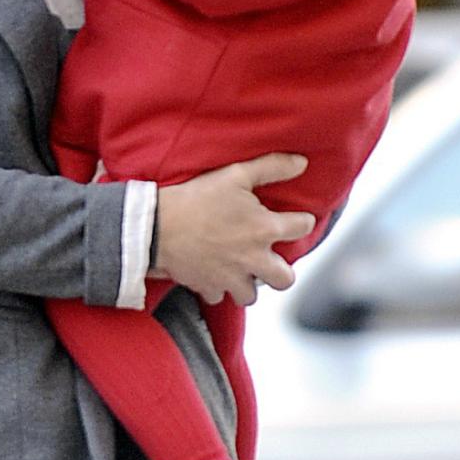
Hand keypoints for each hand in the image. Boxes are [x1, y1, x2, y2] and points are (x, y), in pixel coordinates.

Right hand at [152, 153, 314, 305]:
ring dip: (248, 284)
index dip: (301, 221)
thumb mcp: (236, 174)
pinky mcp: (208, 287)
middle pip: (285, 279)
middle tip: (269, 260)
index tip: (295, 220)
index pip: (302, 228)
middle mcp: (254, 259)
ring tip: (240, 270)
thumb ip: (272, 167)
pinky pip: (218, 296)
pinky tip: (212, 273)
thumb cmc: (197, 198)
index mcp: (264, 229)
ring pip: (250, 296)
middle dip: (281, 271)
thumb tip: (301, 163)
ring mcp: (231, 278)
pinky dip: (216, 288)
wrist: (157, 226)